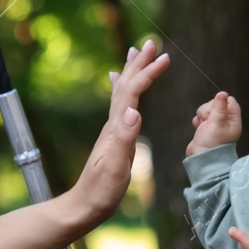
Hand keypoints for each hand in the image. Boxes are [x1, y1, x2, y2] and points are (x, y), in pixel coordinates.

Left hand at [66, 40, 170, 223]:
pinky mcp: (113, 139)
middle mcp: (113, 125)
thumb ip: (124, 140)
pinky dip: (122, 91)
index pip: (133, 93)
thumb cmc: (100, 192)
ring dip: (130, 72)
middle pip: (126, 86)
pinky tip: (119, 86)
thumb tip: (134, 110)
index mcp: (115, 129)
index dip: (147, 73)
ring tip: (134, 53)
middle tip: (149, 42)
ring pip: (122, 93)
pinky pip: (119, 106)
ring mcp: (112, 131)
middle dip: (138, 63)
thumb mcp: (115, 167)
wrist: (84, 206)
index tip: (164, 57)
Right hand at [187, 92, 241, 156]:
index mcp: (233, 120)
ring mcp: (215, 124)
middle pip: (216, 103)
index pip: (229, 101)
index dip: (220, 102)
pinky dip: (198, 120)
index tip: (215, 111)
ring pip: (206, 109)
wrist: (200, 158)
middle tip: (208, 121)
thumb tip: (222, 93)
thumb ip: (219, 107)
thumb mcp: (217, 123)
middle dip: (208, 110)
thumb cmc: (211, 143)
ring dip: (202, 115)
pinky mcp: (205, 126)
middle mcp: (226, 121)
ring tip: (203, 126)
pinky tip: (199, 128)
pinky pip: (200, 116)